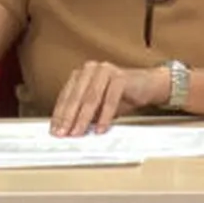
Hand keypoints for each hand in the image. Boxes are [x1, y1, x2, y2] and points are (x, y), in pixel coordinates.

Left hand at [50, 61, 167, 136]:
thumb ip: (83, 112)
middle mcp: (91, 69)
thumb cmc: (121, 95)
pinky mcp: (121, 77)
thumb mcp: (98, 105)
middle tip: (64, 133)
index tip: (55, 130)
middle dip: (68, 118)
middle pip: (76, 97)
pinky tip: (100, 128)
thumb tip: (67, 129)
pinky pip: (110, 100)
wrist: (148, 85)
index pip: (65, 96)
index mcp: (81, 74)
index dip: (59, 115)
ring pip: (91, 99)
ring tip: (78, 132)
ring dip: (83, 119)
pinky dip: (105, 117)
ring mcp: (106, 71)